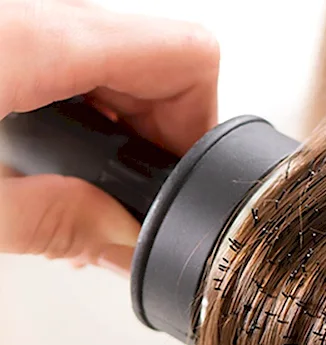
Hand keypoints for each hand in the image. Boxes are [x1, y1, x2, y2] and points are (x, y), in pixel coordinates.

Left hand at [0, 0, 218, 274]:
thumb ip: (48, 222)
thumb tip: (118, 238)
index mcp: (38, 42)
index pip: (187, 54)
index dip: (203, 121)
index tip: (182, 176)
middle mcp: (38, 18)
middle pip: (159, 61)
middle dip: (160, 137)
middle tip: (130, 198)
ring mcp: (21, 24)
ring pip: (119, 62)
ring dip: (122, 127)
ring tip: (86, 188)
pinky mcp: (7, 40)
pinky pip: (75, 62)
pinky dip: (84, 112)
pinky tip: (54, 162)